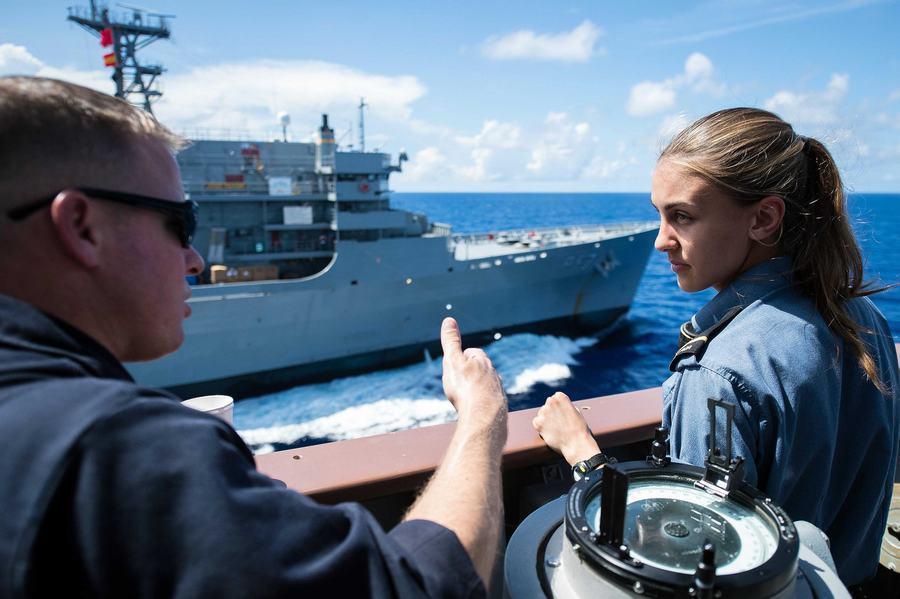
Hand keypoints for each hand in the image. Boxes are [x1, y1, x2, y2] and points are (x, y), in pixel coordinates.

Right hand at [440, 317, 506, 435]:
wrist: (483, 417)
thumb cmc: (465, 387)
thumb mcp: (453, 361)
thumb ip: (451, 342)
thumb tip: (448, 320)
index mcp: (482, 361)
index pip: (472, 352)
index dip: (462, 357)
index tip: (455, 363)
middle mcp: (493, 374)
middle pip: (481, 368)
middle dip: (471, 371)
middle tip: (459, 379)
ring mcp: (498, 390)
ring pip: (487, 385)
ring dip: (477, 388)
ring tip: (466, 396)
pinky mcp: (499, 407)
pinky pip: (489, 402)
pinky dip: (482, 403)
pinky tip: (476, 410)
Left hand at [532, 392, 599, 465]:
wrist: (576, 444)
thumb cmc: (579, 430)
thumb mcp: (576, 412)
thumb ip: (567, 406)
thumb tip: (561, 406)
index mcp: (561, 397)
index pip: (556, 397)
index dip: (560, 406)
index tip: (563, 414)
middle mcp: (551, 402)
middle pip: (548, 404)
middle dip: (552, 412)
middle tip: (559, 422)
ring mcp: (544, 412)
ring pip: (541, 413)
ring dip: (546, 418)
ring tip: (555, 428)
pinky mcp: (539, 423)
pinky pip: (535, 421)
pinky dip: (540, 426)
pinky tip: (548, 431)